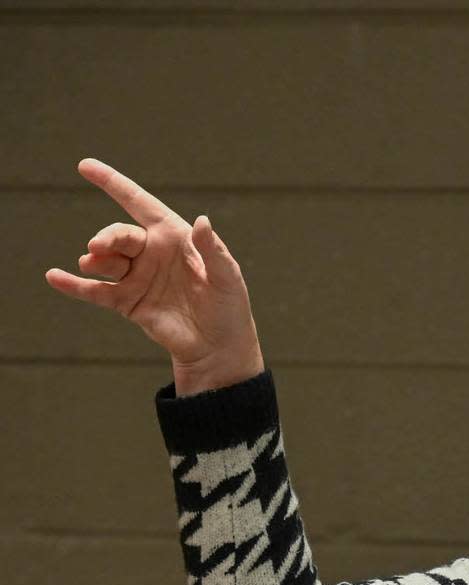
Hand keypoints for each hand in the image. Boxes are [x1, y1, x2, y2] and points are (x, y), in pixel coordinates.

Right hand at [44, 158, 261, 378]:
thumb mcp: (226, 278)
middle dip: (106, 238)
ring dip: (95, 260)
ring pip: (106, 261)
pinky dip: (75, 285)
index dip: (113, 183)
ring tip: (90, 264)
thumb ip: (213, 250)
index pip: (139, 203)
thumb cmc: (228, 309)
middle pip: (119, 235)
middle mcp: (151, 252)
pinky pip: (96, 291)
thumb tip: (202, 220)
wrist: (218, 350)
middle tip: (97, 247)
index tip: (86, 166)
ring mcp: (137, 277)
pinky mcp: (128, 303)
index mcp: (173, 236)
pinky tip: (54, 278)